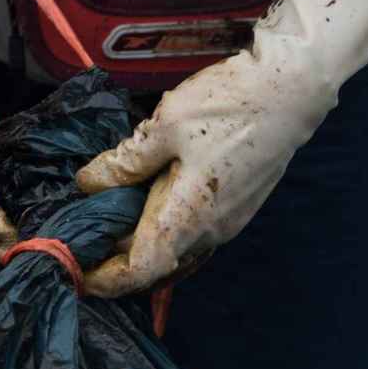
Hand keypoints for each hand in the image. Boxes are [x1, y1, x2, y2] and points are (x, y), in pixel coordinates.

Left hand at [75, 0, 367, 297]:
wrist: (293, 88)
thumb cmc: (229, 104)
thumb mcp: (165, 125)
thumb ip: (125, 161)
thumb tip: (88, 184)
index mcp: (188, 218)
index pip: (139, 271)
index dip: (103, 280)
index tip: (75, 272)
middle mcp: (209, 232)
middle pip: (153, 264)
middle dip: (113, 260)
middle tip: (79, 241)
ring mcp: (226, 222)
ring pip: (173, 250)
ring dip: (138, 245)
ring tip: (103, 223)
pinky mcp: (236, 207)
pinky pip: (189, 233)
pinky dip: (159, 229)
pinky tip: (141, 204)